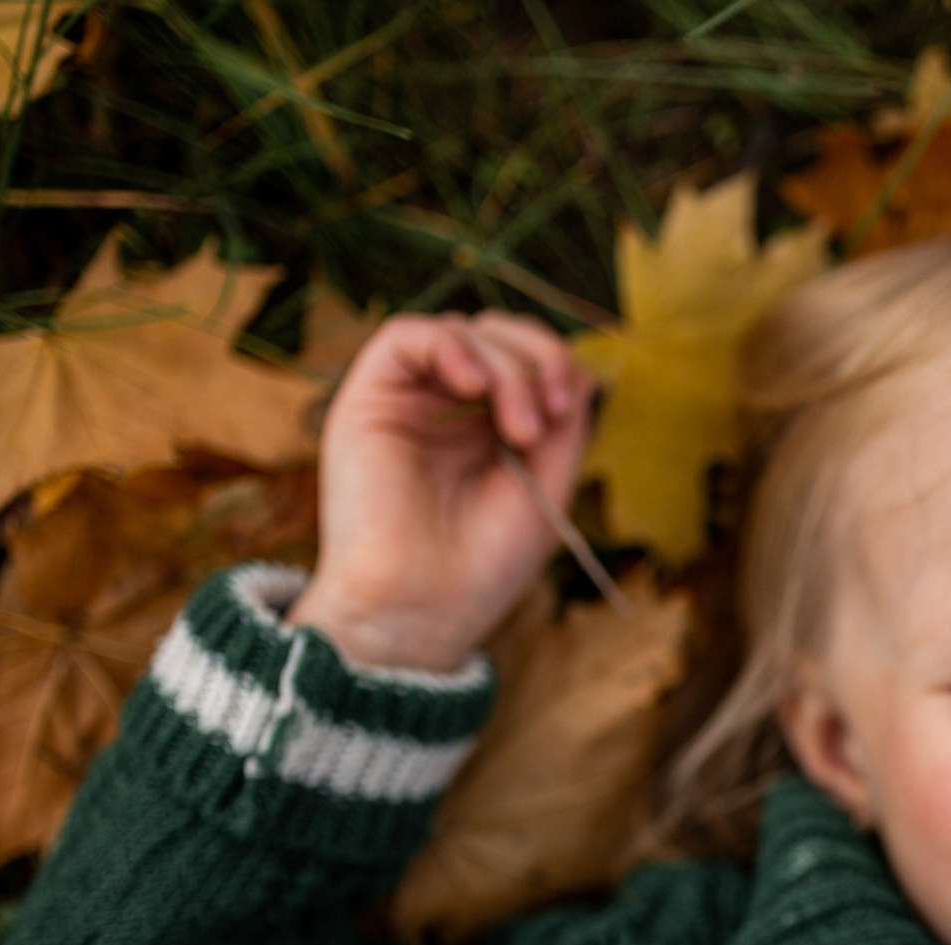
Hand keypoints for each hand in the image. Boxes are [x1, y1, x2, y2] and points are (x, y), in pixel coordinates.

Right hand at [293, 311, 592, 672]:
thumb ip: (564, 422)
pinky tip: (474, 386)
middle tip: (548, 419)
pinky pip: (405, 335)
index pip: (527, 361)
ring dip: (506, 368)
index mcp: (489, 429)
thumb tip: (581, 368)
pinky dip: (451, 345)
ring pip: (463, 331)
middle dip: (538, 359)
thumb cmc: (483, 563)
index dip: (556, 366)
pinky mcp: (368, 399)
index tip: (569, 410)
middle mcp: (446, 409)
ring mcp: (408, 402)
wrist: (421, 607)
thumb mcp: (546, 484)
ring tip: (520, 430)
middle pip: (499, 335)